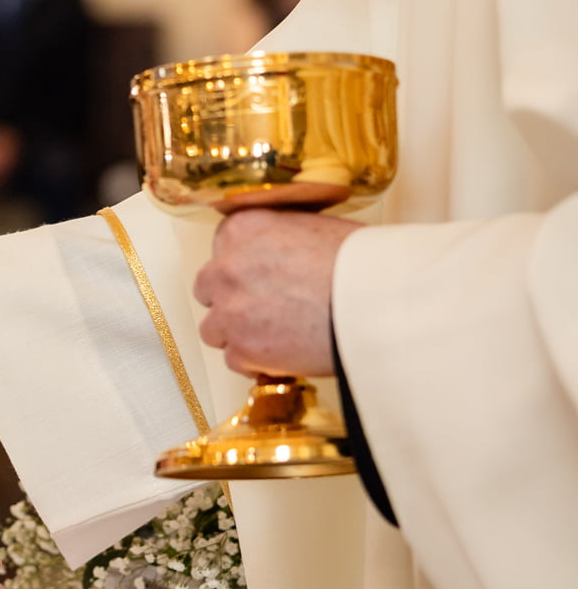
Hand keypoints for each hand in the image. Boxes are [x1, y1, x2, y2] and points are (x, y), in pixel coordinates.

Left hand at [193, 208, 362, 376]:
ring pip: (214, 328)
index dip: (240, 265)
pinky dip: (255, 361)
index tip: (258, 276)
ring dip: (238, 332)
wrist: (379, 304)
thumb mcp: (316, 226)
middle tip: (266, 307)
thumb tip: (278, 253)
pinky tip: (284, 354)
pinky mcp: (242, 349)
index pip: (221, 247)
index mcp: (243, 229)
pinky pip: (235, 360)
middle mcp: (226, 268)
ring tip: (275, 334)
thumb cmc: (361, 264)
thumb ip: (280, 238)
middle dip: (232, 299)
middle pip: (209, 288)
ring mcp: (230, 311)